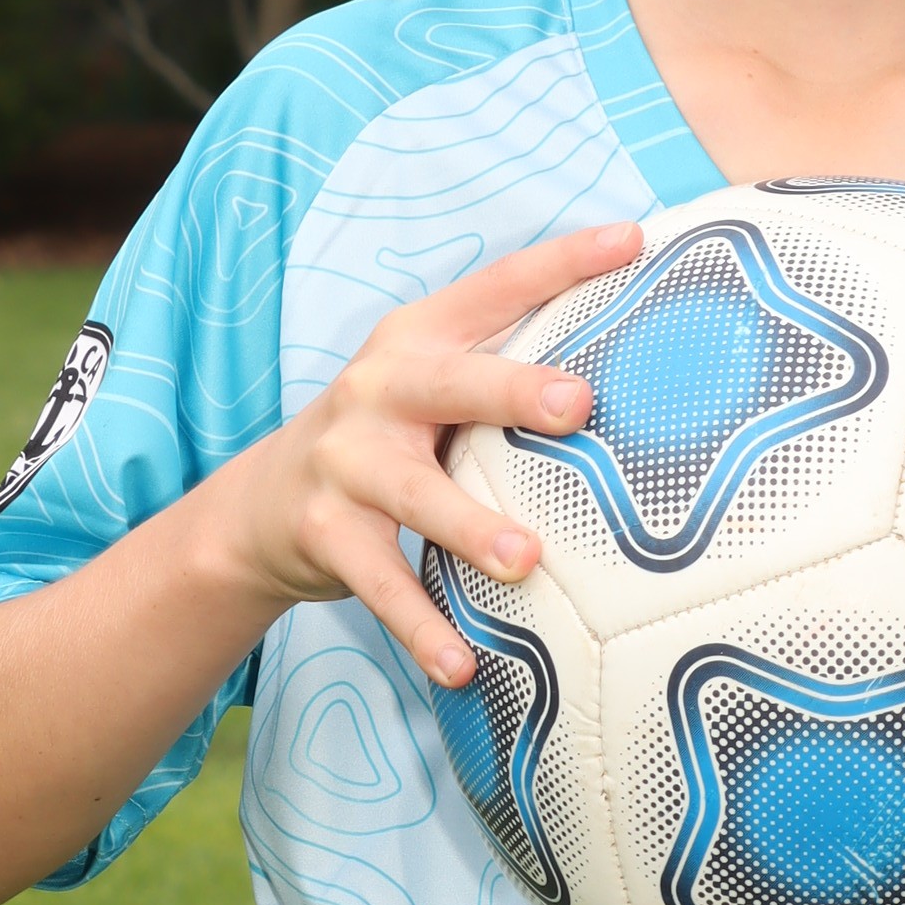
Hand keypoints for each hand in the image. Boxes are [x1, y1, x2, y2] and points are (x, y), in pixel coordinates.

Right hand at [220, 219, 641, 689]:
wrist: (264, 506)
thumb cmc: (389, 438)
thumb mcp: (431, 388)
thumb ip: (505, 368)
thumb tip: (639, 366)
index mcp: (418, 339)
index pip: (497, 288)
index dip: (563, 263)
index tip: (632, 240)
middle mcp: (379, 391)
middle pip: (450, 384)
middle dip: (512, 391)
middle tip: (577, 404)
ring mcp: (348, 464)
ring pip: (415, 495)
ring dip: (469, 527)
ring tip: (524, 560)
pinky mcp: (327, 534)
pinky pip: (381, 585)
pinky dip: (421, 627)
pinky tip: (460, 664)